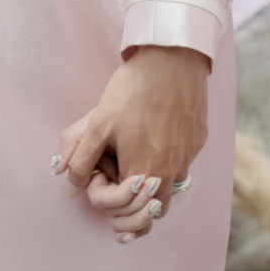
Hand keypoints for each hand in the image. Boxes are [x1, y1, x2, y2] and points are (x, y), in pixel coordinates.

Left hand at [55, 46, 209, 242]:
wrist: (172, 58)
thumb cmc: (133, 90)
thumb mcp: (98, 123)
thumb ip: (81, 159)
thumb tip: (71, 185)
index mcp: (143, 173)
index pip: (127, 212)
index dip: (109, 201)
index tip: (103, 180)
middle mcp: (170, 172)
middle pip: (151, 209)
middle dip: (133, 202)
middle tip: (119, 177)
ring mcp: (188, 156)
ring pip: (170, 187)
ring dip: (153, 184)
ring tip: (137, 157)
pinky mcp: (198, 140)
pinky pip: (183, 162)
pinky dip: (170, 160)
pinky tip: (157, 136)